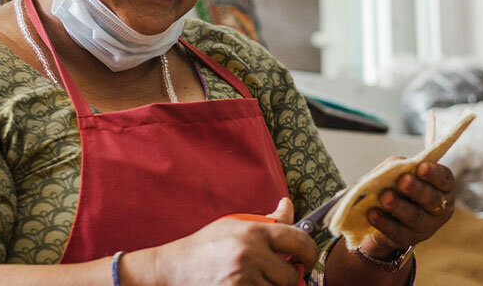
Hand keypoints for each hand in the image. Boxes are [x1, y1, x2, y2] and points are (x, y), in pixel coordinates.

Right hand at [155, 198, 317, 285]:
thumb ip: (267, 220)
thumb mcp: (235, 226)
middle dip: (287, 276)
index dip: (310, 252)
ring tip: (255, 279)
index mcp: (253, 232)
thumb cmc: (205, 247)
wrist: (172, 270)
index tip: (307, 258)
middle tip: (276, 273)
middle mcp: (250, 255)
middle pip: (291, 274)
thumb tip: (288, 205)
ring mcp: (242, 280)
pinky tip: (247, 285)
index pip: (299, 240)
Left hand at [363, 159, 455, 257]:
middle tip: (403, 181)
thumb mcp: (400, 171)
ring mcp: (426, 227)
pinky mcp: (408, 239)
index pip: (443, 178)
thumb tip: (393, 169)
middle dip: (417, 189)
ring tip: (385, 197)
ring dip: (399, 206)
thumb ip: (399, 166)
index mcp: (443, 187)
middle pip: (431, 199)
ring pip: (414, 216)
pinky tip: (373, 214)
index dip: (433, 173)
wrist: (386, 213)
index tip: (421, 167)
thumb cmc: (397, 185)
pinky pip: (396, 231)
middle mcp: (440, 208)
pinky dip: (384, 222)